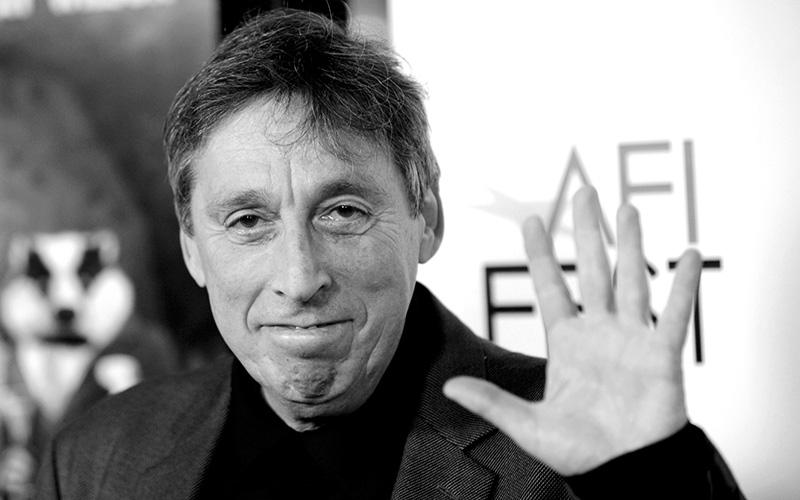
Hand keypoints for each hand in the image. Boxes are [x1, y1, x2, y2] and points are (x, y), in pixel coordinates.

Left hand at [443, 186, 701, 474]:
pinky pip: (676, 313)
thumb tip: (448, 389)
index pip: (551, 286)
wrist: (624, 471)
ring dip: (631, 244)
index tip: (531, 221)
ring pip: (632, 279)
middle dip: (588, 231)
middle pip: (594, 270)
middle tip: (585, 191)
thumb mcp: (528, 425)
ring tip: (627, 208)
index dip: (541, 254)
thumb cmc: (580, 451)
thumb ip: (492, 403)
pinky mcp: (662, 354)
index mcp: (566, 342)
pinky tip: (688, 254)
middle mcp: (599, 332)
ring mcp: (632, 339)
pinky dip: (683, 284)